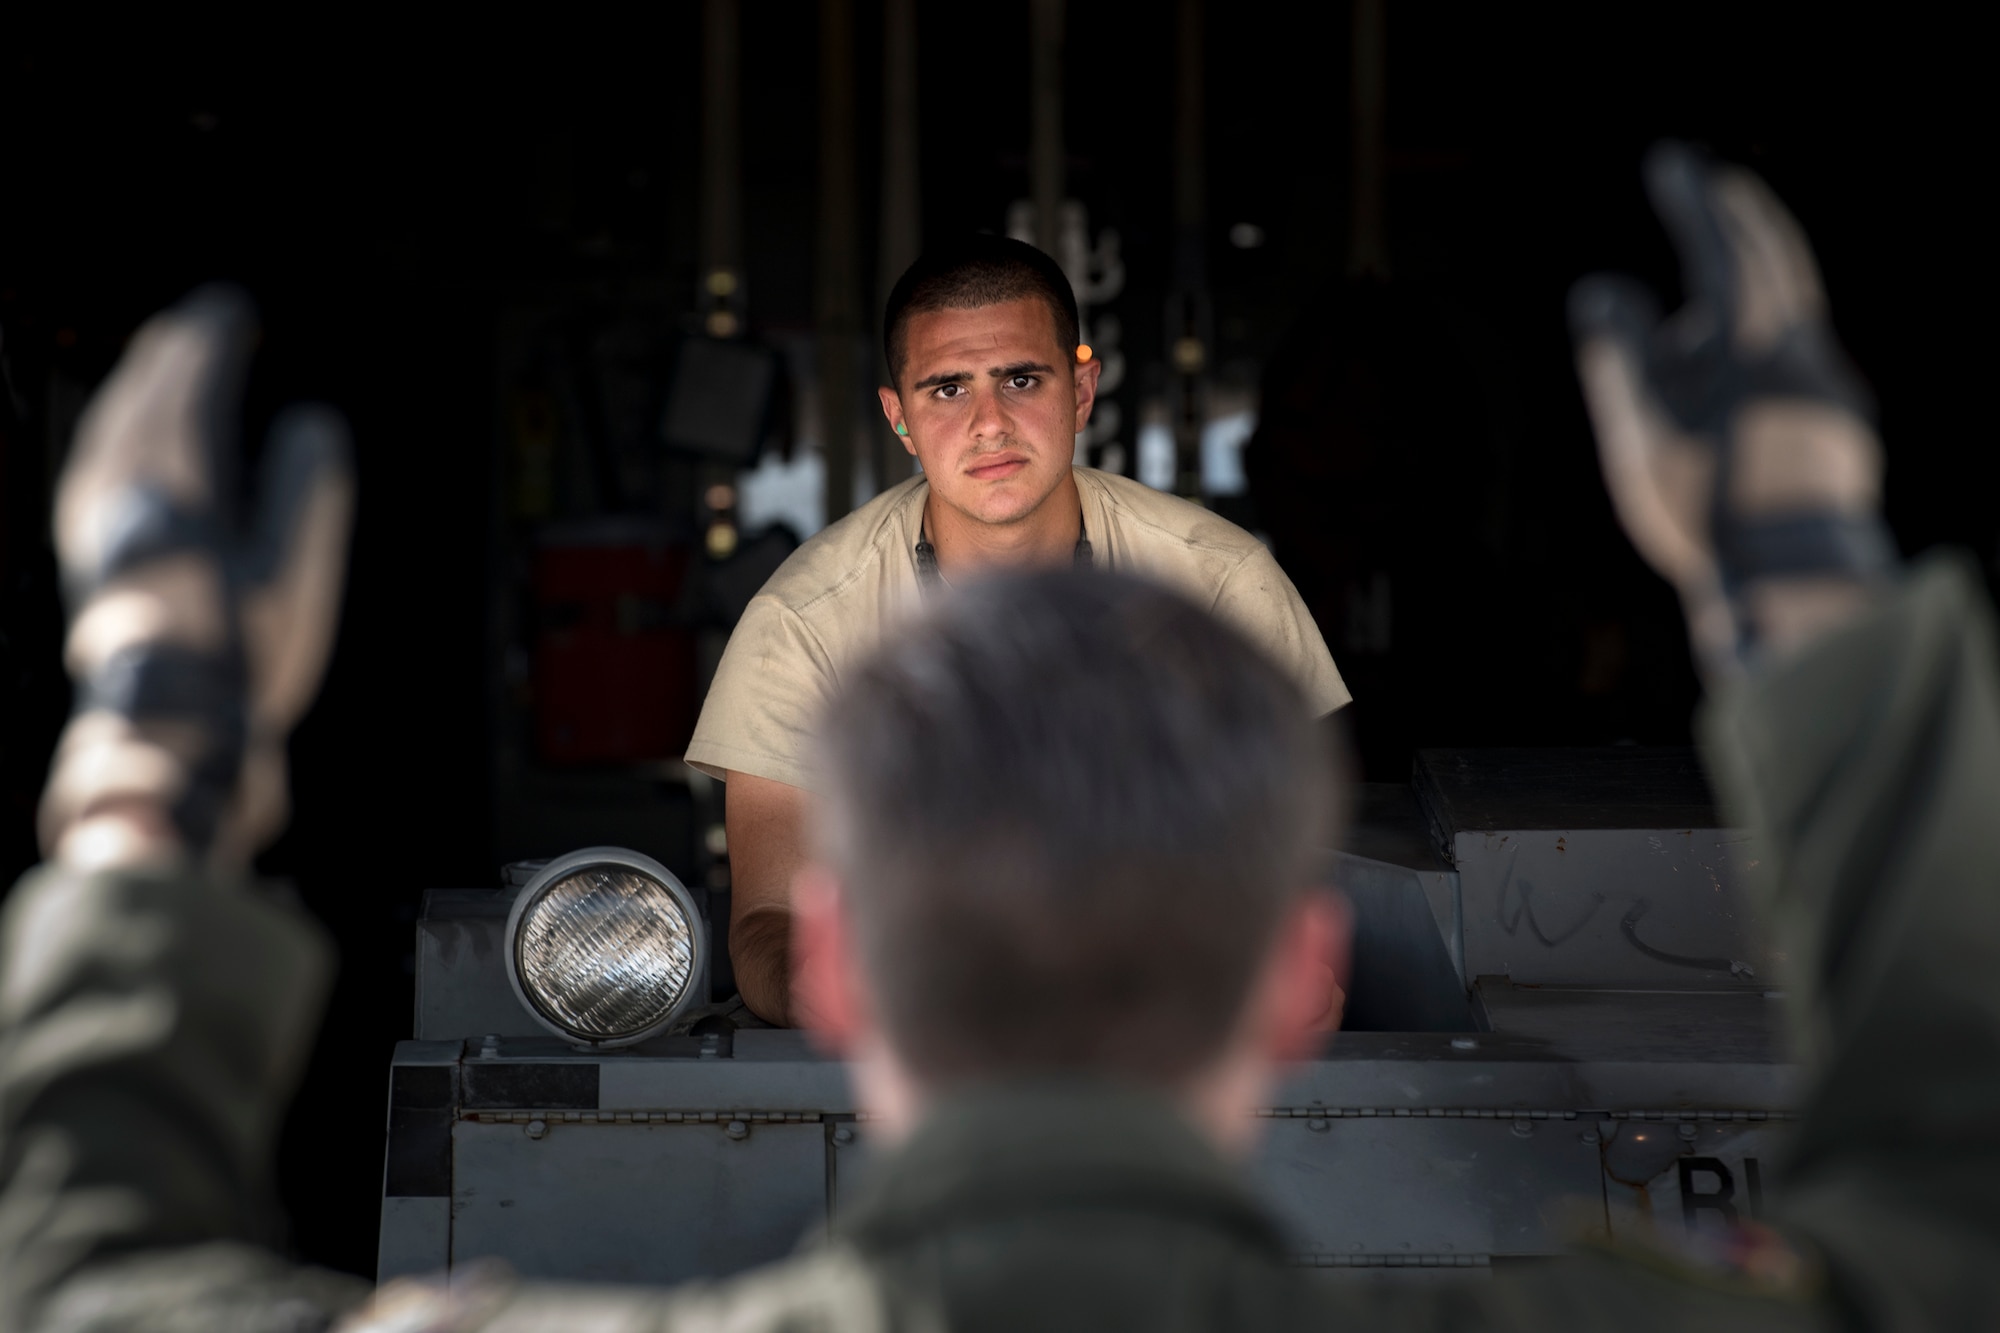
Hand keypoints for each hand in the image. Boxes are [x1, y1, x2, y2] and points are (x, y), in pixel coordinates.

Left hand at [40, 287, 353, 871]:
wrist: (171, 738)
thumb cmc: (239, 663)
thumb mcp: (295, 577)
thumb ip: (304, 492)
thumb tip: (313, 426)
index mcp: (179, 488)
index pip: (187, 389)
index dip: (208, 343)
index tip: (231, 309)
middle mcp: (124, 497)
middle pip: (138, 401)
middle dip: (168, 357)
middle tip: (198, 326)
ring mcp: (97, 525)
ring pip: (110, 432)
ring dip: (138, 391)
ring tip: (164, 369)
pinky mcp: (88, 555)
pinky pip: (98, 467)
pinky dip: (120, 435)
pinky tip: (131, 445)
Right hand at [1569, 143, 1891, 677]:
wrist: (1795, 579)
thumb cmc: (1705, 508)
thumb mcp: (1639, 431)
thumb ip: (1617, 352)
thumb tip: (1600, 287)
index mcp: (1750, 341)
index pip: (1718, 247)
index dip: (1690, 201)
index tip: (1669, 161)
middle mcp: (1802, 351)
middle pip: (1776, 260)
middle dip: (1740, 216)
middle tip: (1712, 185)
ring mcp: (1830, 387)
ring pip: (1789, 315)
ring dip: (1750, 287)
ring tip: (1701, 306)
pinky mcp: (1842, 426)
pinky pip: (1800, 361)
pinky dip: (1768, 342)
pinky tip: (1745, 379)